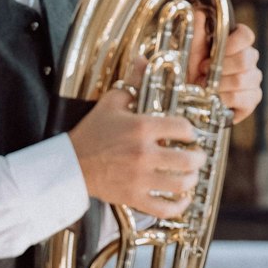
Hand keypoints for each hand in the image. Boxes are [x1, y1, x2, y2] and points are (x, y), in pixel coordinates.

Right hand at [67, 89, 205, 219]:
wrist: (69, 164)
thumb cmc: (92, 133)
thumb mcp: (111, 103)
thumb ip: (132, 82)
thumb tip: (143, 59)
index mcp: (141, 128)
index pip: (184, 128)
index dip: (191, 131)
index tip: (189, 135)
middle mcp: (144, 154)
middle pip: (189, 159)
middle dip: (198, 157)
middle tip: (196, 155)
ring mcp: (140, 178)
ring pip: (182, 184)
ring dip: (192, 180)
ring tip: (190, 174)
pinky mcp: (133, 198)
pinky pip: (165, 208)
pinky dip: (178, 205)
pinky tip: (181, 198)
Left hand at [191, 23, 263, 121]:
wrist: (186, 97)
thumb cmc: (189, 70)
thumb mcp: (188, 49)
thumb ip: (195, 31)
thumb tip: (200, 13)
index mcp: (236, 43)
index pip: (247, 35)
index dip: (233, 43)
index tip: (213, 52)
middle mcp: (249, 59)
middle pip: (246, 59)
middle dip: (221, 67)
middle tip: (202, 71)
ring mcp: (253, 79)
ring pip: (244, 79)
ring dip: (220, 84)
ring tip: (206, 86)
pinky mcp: (252, 98)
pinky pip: (246, 97)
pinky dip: (227, 98)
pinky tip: (216, 98)